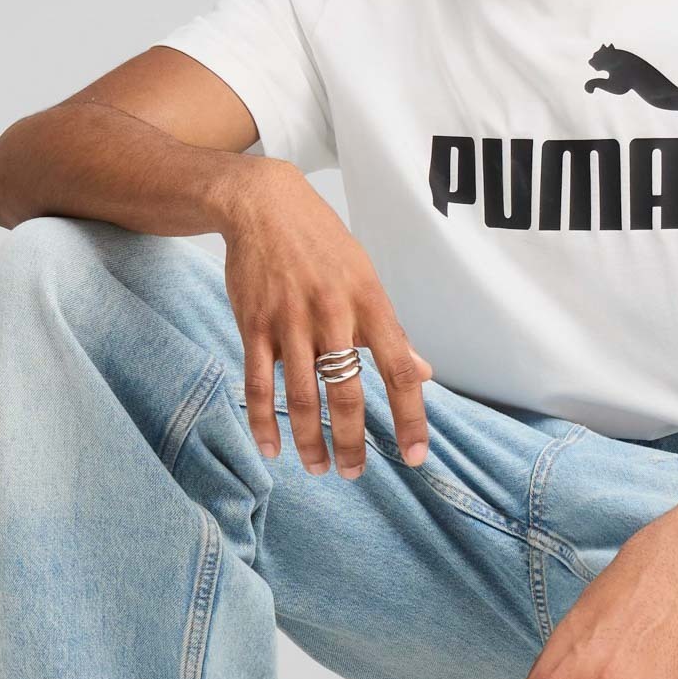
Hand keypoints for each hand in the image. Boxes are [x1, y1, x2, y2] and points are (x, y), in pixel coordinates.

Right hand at [220, 160, 432, 478]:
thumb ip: (392, 331)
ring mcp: (290, 321)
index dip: (410, 417)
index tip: (414, 456)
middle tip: (354, 474)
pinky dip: (264, 420)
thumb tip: (423, 372)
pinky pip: (258, 383)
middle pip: (347, 392)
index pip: (399, 370)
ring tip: (318, 467)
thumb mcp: (367, 278)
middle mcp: (333, 315)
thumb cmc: (323, 244)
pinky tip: (272, 448)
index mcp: (370, 303)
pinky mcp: (254, 324)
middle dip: (352, 441)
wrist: (263, 205)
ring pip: (302, 395)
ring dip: (310, 440)